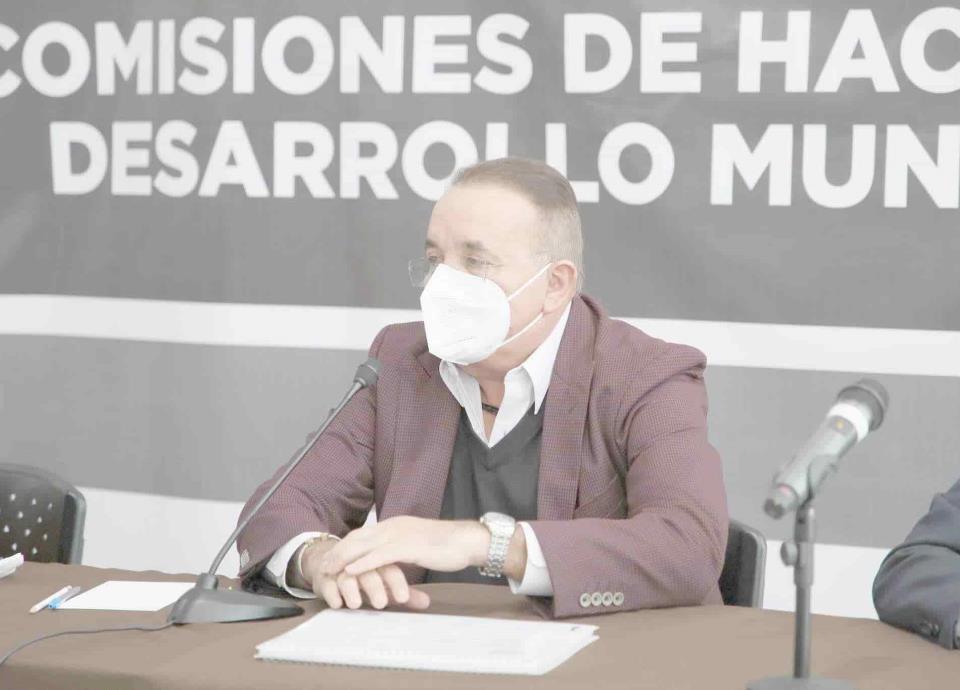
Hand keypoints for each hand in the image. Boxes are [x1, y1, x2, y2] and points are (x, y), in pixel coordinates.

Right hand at [299, 539, 429, 609]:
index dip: (396, 582)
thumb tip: (427, 603)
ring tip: (356, 605)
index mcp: (379, 557)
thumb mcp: (385, 583)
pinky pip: (326, 583)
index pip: (390, 566)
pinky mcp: (324, 576)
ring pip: (346, 575)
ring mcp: (341, 568)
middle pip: (369, 570)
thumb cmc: (365, 575)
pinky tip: (337, 604)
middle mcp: (360, 561)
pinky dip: (331, 593)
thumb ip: (405, 592)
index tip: (403, 599)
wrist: (331, 562)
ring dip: (351, 589)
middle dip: (374, 587)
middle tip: (380, 604)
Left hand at [315, 516, 489, 578]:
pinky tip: (351, 571)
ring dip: (344, 557)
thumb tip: (392, 557)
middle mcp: (394, 526)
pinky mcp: (408, 547)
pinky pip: (380, 555)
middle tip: (323, 565)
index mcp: (396, 524)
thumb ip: (403, 547)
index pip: (364, 533)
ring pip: (364, 545)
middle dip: (339, 551)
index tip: (332, 555)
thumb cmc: (447, 546)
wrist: (467, 541)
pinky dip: (363, 563)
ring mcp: (400, 535)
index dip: (346, 544)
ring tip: (329, 569)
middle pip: (358, 537)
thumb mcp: (419, 543)